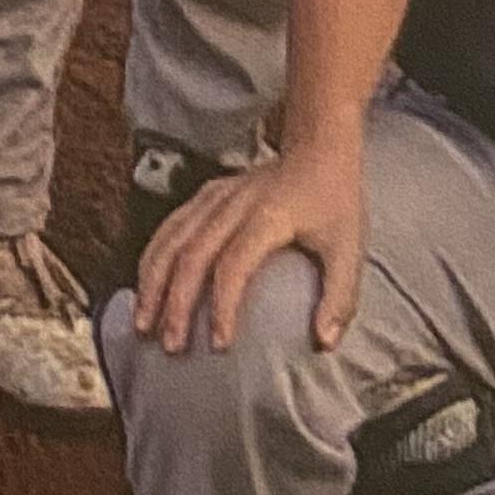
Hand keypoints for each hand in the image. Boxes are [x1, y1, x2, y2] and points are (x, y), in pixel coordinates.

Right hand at [134, 136, 366, 354]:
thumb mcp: (349, 250)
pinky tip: (146, 285)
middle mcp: (232, 204)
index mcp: (267, 217)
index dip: (223, 306)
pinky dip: (153, 257)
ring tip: (144, 321)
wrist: (318, 149)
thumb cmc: (335, 202)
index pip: (234, 265)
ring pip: (170, 240)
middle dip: (175, 303)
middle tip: (170, 344)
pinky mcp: (205, 195)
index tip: (220, 343)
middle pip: (192, 255)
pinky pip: (169, 227)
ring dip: (153, 282)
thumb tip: (323, 344)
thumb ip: (339, 298)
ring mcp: (214, 197)